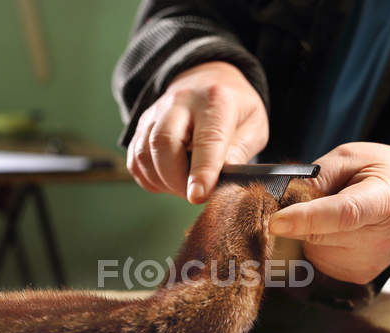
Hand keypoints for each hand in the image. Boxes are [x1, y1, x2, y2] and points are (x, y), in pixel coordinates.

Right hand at [126, 61, 268, 202]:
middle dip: (175, 180)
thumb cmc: (235, 109)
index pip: (206, 139)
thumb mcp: (254, 126)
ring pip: (144, 153)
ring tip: (183, 187)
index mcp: (216, 101)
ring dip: (162, 181)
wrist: (209, 79)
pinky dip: (149, 178)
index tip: (198, 195)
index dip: (201, 171)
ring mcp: (156, 113)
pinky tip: (167, 181)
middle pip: (163, 143)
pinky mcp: (142, 126)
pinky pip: (135, 160)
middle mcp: (180, 102)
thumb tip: (222, 182)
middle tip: (193, 195)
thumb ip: (239, 153)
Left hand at [269, 142, 389, 283]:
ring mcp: (369, 263)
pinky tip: (337, 230)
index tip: (275, 221)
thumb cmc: (385, 172)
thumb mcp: (351, 157)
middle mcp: (381, 240)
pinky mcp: (358, 275)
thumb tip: (282, 199)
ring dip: (309, 231)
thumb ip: (316, 175)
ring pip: (311, 249)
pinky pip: (317, 259)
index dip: (306, 219)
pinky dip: (317, 243)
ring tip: (335, 213)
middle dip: (299, 217)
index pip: (342, 215)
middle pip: (317, 235)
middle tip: (317, 197)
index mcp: (385, 201)